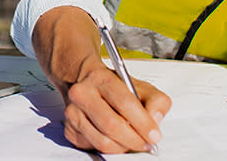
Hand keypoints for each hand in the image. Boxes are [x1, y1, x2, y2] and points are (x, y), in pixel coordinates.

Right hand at [32, 7, 171, 152]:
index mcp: (100, 78)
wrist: (85, 82)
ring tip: (132, 141)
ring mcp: (73, 112)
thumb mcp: (141, 86)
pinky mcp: (69, 129)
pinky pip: (93, 146)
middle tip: (145, 143)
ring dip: (122, 147)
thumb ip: (156, 100)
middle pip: (111, 125)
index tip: (154, 135)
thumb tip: (155, 119)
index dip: (142, 123)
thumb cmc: (114, 87)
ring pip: (102, 141)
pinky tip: (115, 139)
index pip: (124, 103)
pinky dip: (109, 147)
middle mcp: (82, 93)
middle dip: (134, 139)